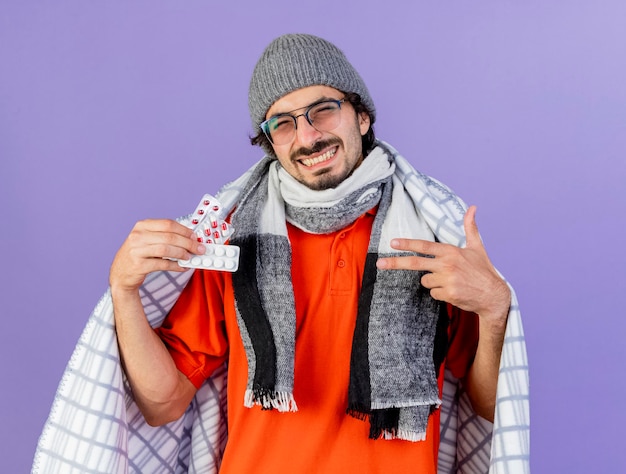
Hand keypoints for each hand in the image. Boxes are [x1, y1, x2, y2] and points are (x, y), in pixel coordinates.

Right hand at [109, 219, 204, 292]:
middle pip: (169, 236)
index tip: (195, 237)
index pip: (168, 224)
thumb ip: (165, 236)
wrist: (120, 274)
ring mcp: (136, 251)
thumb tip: (190, 238)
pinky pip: (163, 264)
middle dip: (188, 243)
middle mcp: (137, 236)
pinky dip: (176, 266)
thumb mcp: (147, 240)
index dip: (185, 230)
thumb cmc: (138, 255)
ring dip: (182, 254)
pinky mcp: (138, 265)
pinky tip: (182, 267)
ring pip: (166, 249)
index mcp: (142, 226)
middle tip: (199, 249)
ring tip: (190, 258)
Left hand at [376, 206, 509, 321]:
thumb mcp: (477, 247)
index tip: (392, 243)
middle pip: (415, 263)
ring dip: (434, 282)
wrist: (494, 295)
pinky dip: (441, 293)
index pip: (424, 246)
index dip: (407, 244)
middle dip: (395, 263)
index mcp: (451, 252)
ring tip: (451, 281)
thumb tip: (472, 207)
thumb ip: (470, 227)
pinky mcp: (448, 294)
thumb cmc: (483, 270)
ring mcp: (447, 280)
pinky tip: (454, 291)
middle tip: (380, 264)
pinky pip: (433, 293)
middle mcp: (447, 265)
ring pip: (425, 281)